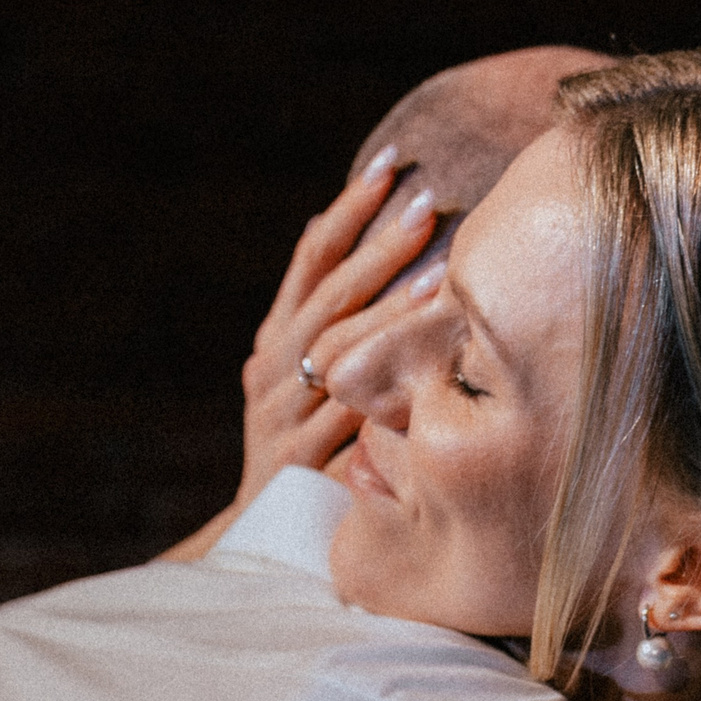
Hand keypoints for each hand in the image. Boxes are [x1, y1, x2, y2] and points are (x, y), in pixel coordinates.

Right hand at [237, 148, 445, 500]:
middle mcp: (269, 373)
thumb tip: (325, 231)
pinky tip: (428, 357)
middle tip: (429, 202)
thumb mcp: (296, 382)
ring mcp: (282, 415)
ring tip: (441, 267)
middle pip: (328, 297)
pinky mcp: (300, 459)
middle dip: (379, 246)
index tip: (392, 163)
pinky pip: (349, 411)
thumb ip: (317, 320)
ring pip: (337, 349)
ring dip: (390, 305)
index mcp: (272, 345)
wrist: (260, 537)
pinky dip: (387, 379)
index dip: (348, 211)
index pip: (309, 263)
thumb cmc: (300, 451)